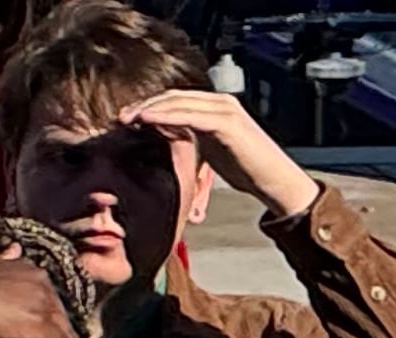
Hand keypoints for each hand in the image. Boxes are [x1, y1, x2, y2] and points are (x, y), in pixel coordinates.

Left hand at [130, 86, 316, 218]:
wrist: (275, 180)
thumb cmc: (247, 171)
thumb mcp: (212, 153)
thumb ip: (193, 142)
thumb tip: (168, 143)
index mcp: (214, 108)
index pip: (177, 101)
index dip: (151, 107)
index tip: (127, 119)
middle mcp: (219, 102)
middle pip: (174, 97)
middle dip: (145, 105)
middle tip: (120, 116)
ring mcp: (223, 109)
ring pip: (179, 102)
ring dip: (150, 108)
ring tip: (127, 117)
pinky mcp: (226, 121)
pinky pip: (189, 114)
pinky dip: (166, 115)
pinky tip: (147, 120)